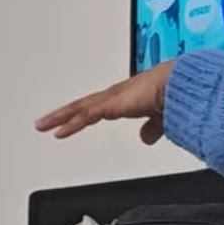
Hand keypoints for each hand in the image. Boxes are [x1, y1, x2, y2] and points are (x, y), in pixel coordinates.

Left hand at [36, 61, 174, 143]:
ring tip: (42, 125)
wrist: (181, 86)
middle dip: (62, 114)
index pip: (97, 107)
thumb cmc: (176, 94)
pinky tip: (60, 131)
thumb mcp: (161, 119)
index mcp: (126, 98)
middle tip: (44, 122)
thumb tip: (146, 137)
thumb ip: (152, 127)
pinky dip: (72, 123)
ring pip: (79, 109)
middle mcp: (116, 95)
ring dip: (60, 117)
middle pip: (82, 106)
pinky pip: (86, 115)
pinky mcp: (111, 105)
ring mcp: (112, 99)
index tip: (70, 120)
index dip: (82, 114)